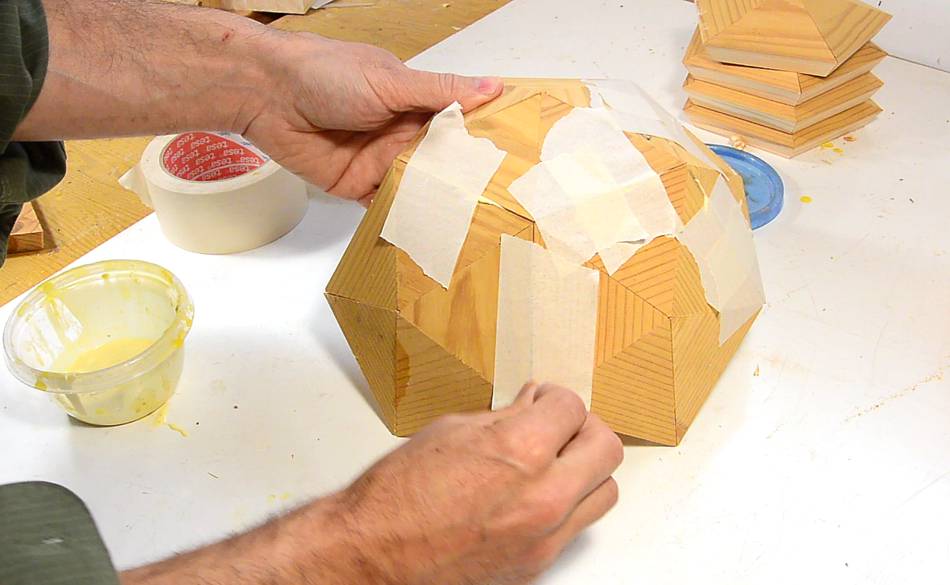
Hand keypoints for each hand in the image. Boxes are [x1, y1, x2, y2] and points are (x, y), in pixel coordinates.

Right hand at [122, 383, 621, 584]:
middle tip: (560, 424)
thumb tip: (532, 407)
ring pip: (604, 491)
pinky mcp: (538, 564)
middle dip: (584, 427)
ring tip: (555, 462)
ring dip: (585, 470)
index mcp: (521, 451)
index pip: (573, 408)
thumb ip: (503, 418)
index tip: (542, 399)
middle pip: (606, 447)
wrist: (372, 555)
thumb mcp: (450, 431)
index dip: (555, 397)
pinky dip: (566, 505)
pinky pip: (576, 526)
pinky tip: (535, 494)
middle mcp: (544, 496)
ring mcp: (545, 536)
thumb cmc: (396, 496)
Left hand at [244, 33, 503, 204]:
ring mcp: (378, 161)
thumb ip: (440, 92)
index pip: (455, 126)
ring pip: (415, 187)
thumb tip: (494, 86)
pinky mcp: (355, 187)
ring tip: (471, 227)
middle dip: (461, 181)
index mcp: (412, 103)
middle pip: (438, 162)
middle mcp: (399, 133)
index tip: (513, 163)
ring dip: (435, 202)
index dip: (479, 143)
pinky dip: (402, 217)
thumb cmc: (328, 74)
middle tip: (498, 205)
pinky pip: (384, 205)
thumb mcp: (392, 80)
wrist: (268, 93)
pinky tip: (427, 232)